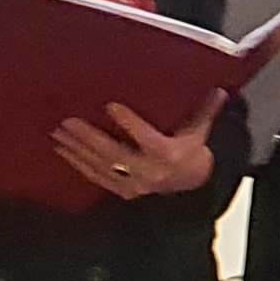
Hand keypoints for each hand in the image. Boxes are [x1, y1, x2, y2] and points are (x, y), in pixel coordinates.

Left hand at [56, 92, 222, 200]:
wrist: (191, 186)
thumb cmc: (192, 152)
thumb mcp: (200, 132)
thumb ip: (205, 111)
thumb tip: (219, 90)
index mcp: (168, 153)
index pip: (146, 136)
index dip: (128, 122)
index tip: (111, 106)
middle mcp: (148, 170)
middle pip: (114, 153)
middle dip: (89, 137)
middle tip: (68, 122)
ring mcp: (133, 183)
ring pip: (101, 165)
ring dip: (78, 149)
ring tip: (60, 133)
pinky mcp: (123, 190)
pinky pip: (97, 177)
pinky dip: (78, 164)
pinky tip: (63, 151)